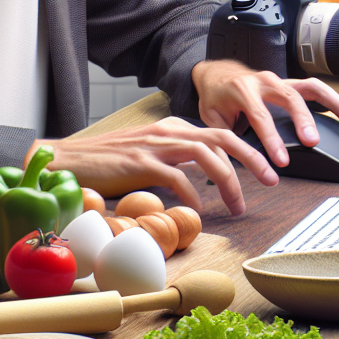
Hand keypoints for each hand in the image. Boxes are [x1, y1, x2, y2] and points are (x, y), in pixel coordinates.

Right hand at [34, 116, 274, 215]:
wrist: (67, 159)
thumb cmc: (106, 162)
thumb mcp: (147, 155)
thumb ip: (173, 160)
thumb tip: (196, 178)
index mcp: (173, 127)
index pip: (219, 134)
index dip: (245, 152)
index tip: (261, 170)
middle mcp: (169, 130)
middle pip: (223, 137)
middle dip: (252, 157)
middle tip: (271, 178)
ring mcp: (156, 145)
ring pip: (206, 155)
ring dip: (229, 180)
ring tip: (239, 204)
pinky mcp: (141, 163)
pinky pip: (177, 177)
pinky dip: (192, 194)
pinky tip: (198, 211)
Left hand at [191, 57, 338, 164]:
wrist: (218, 72)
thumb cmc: (215, 97)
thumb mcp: (210, 120)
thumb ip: (222, 143)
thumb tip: (227, 173)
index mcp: (243, 89)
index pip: (261, 116)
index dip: (272, 140)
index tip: (281, 161)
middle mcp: (266, 81)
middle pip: (292, 98)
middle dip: (305, 120)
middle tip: (313, 142)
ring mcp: (283, 80)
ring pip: (316, 89)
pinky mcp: (294, 84)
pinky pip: (319, 91)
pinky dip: (338, 104)